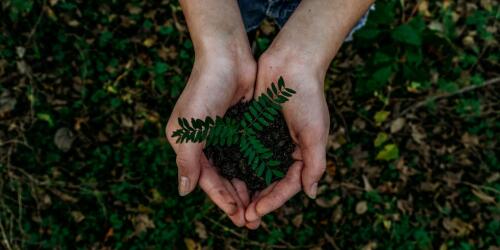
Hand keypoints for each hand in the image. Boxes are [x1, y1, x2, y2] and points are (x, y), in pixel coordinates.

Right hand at [166, 53, 255, 226]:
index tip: (238, 217)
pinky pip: (248, 153)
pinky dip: (255, 168)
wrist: (227, 56)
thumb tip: (184, 192)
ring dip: (247, 187)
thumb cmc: (205, 89)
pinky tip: (266, 181)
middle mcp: (205, 142)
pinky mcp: (240, 126)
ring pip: (236, 168)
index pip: (206, 180)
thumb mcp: (191, 128)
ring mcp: (224, 134)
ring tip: (261, 206)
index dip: (222, 200)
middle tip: (252, 220)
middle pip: (222, 178)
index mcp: (188, 144)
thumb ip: (187, 161)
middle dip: (236, 199)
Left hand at [244, 51, 329, 228]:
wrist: (292, 62)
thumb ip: (314, 164)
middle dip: (258, 200)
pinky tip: (225, 176)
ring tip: (233, 203)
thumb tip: (311, 194)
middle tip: (243, 216)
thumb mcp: (316, 133)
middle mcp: (284, 149)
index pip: (288, 185)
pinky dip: (237, 164)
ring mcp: (268, 139)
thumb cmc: (308, 97)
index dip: (273, 201)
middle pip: (270, 182)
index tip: (257, 212)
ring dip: (245, 187)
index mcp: (302, 154)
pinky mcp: (253, 127)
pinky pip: (244, 150)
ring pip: (255, 170)